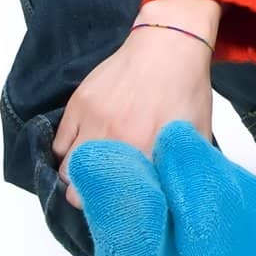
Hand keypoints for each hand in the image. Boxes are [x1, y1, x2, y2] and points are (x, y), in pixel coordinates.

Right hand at [51, 26, 214, 207]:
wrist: (169, 46)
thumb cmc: (186, 88)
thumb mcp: (197, 133)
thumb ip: (185, 168)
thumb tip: (182, 196)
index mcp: (146, 152)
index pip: (118, 200)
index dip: (117, 209)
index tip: (120, 209)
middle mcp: (114, 141)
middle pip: (82, 193)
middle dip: (91, 198)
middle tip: (103, 193)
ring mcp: (92, 122)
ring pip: (66, 170)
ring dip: (76, 177)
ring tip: (91, 173)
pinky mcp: (79, 104)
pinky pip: (58, 142)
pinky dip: (65, 151)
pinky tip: (81, 149)